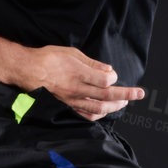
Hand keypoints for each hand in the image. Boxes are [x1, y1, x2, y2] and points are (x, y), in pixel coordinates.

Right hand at [26, 45, 144, 120]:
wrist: (28, 71)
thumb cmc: (48, 58)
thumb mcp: (71, 53)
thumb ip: (91, 63)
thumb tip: (108, 70)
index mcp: (78, 73)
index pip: (105, 81)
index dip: (114, 78)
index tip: (113, 74)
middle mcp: (77, 89)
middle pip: (107, 95)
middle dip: (126, 95)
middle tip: (140, 94)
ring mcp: (72, 100)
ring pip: (99, 107)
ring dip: (115, 106)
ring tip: (124, 103)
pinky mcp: (67, 106)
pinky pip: (86, 114)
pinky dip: (99, 114)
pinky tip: (105, 111)